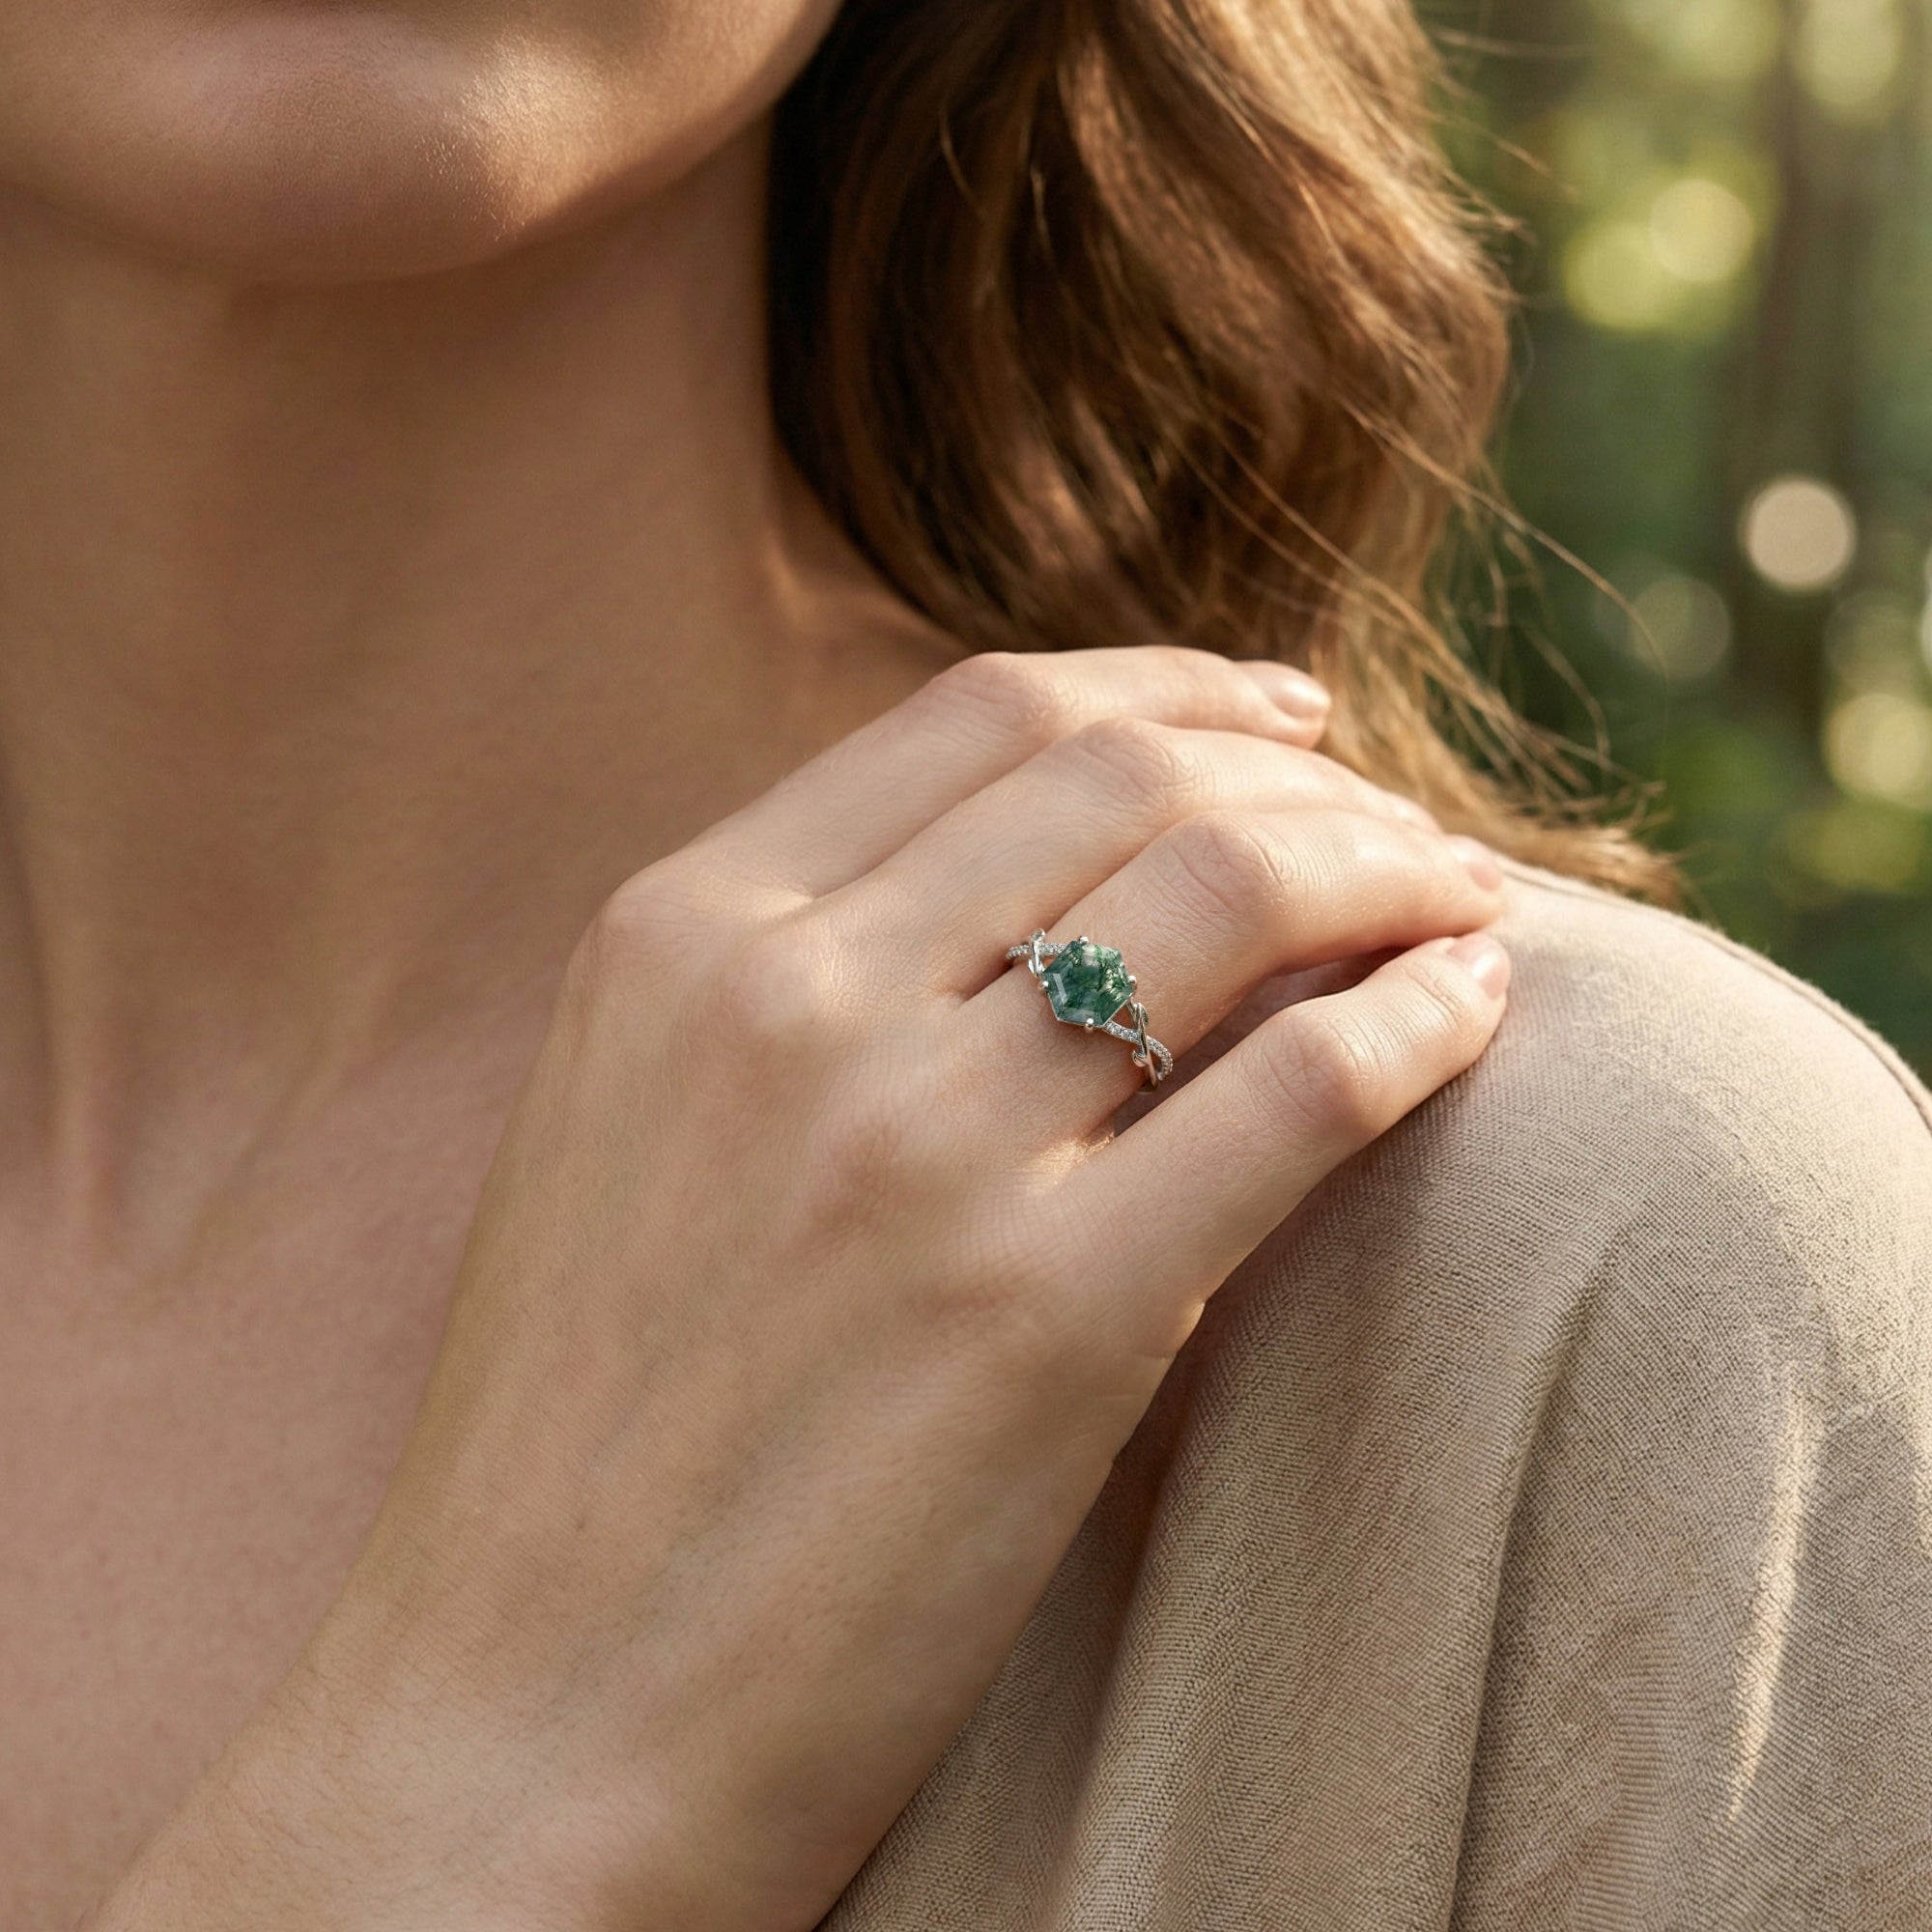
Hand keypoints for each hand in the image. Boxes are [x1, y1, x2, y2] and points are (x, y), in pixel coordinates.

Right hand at [91, 647, 1510, 1931]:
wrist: (517, 1721)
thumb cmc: (581, 1440)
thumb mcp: (634, 1127)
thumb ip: (799, 980)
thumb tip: (1045, 890)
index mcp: (679, 934)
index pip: (989, 714)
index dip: (1177, 691)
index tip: (1285, 720)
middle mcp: (793, 1000)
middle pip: (1134, 777)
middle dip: (1310, 775)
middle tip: (1399, 830)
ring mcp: (916, 1151)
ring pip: (1238, 894)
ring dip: (1393, 872)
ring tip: (1464, 904)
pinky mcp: (1045, 1320)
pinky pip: (1303, 1090)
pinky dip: (1423, 1021)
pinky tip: (1474, 1013)